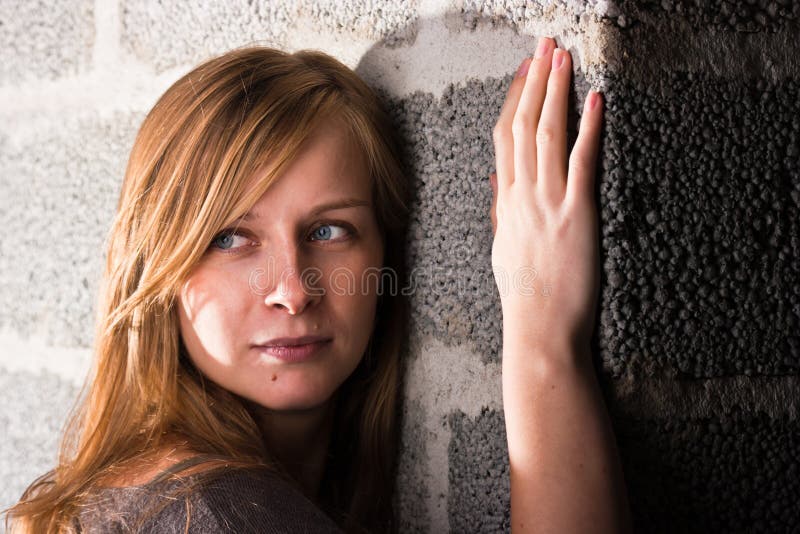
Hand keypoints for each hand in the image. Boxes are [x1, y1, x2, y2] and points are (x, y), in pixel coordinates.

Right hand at [490, 37, 603, 354]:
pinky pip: (582, 164)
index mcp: (506, 202)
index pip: (506, 138)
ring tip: (564, 58)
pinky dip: (589, 129)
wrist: (538, 329)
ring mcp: (549, 203)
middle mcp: (523, 195)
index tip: (525, 71)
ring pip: (548, 135)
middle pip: (525, 125)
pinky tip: (595, 101)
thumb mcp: (504, 248)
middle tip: (546, 45)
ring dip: (557, 92)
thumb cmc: (524, 294)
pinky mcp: (577, 216)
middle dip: (535, 80)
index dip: (516, 99)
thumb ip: (500, 210)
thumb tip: (496, 181)